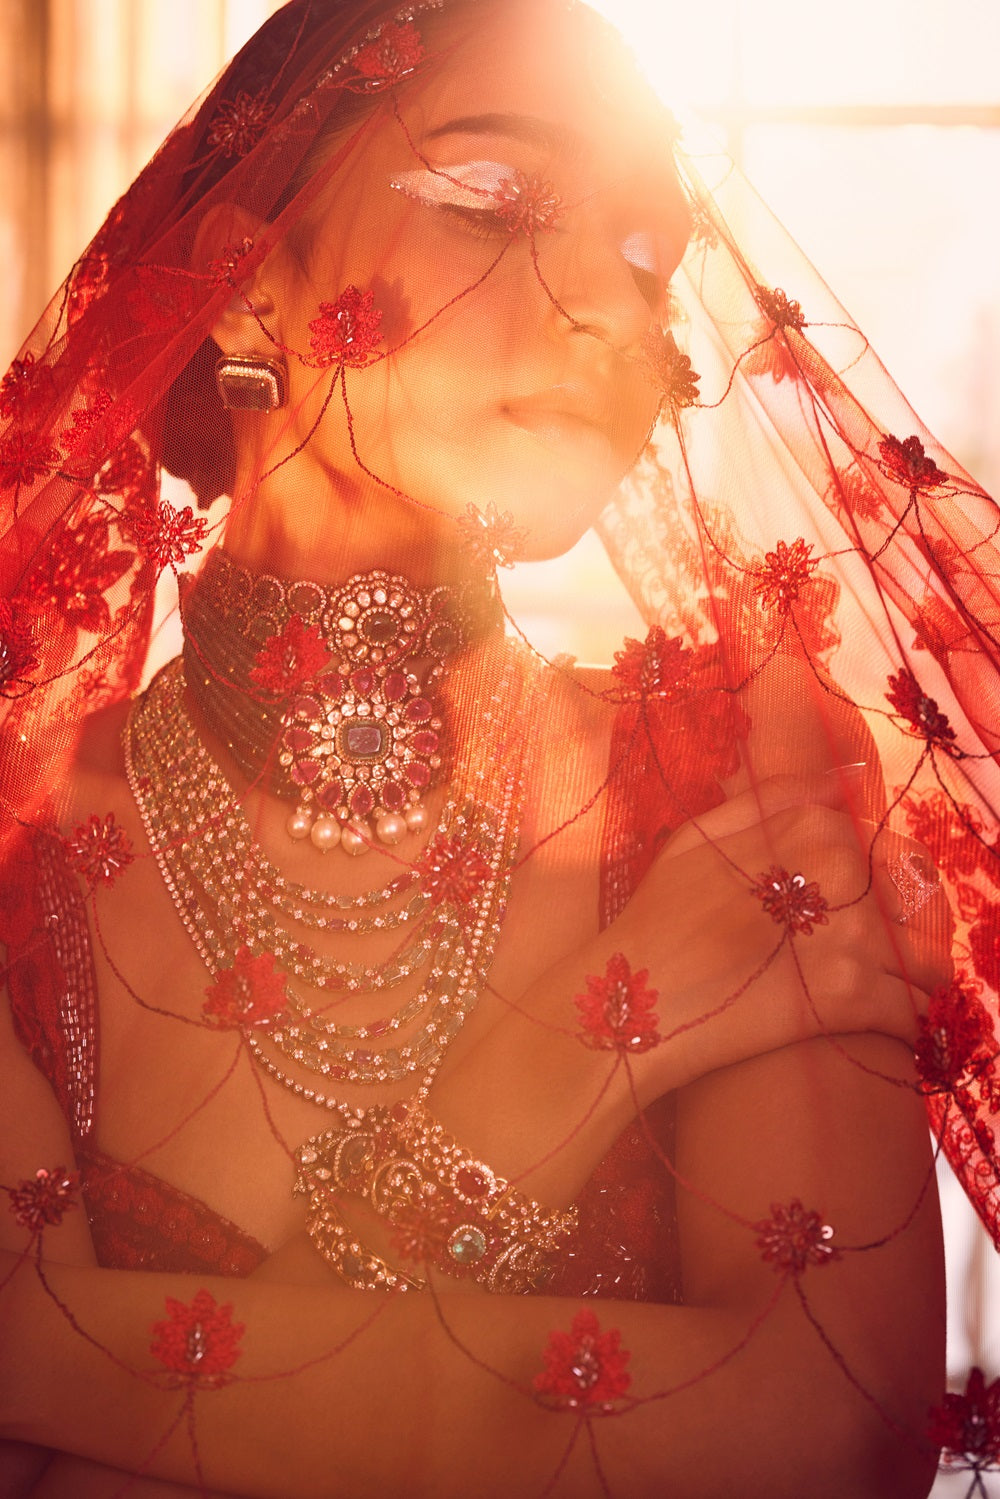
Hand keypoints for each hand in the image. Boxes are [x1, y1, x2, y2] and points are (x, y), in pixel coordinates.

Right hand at [614, 770, 951, 1091]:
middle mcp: (842, 872)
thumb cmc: (657, 916)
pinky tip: (887, 1030)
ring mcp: (851, 936)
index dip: (875, 886)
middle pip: (915, 903)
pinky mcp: (852, 998)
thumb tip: (848, 776)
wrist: (632, 998)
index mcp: (810, 827)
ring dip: (916, 979)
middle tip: (873, 960)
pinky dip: (909, 1023)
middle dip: (903, 932)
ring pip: (927, 960)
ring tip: (888, 995)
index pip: (884, 850)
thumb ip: (776, 798)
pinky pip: (915, 1011)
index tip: (857, 914)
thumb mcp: (700, 835)